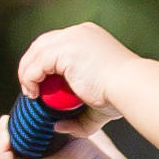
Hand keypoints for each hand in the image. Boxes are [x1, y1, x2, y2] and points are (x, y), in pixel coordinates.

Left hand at [16, 19, 146, 114]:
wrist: (130, 88)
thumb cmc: (120, 97)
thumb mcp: (96, 104)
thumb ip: (78, 115)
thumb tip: (58, 126)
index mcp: (89, 37)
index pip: (56, 44)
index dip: (43, 63)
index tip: (42, 86)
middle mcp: (79, 32)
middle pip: (42, 44)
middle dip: (32, 66)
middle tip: (32, 90)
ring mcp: (71, 38)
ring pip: (36, 53)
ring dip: (27, 73)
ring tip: (31, 94)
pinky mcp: (64, 49)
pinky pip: (36, 63)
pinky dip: (30, 78)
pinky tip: (34, 93)